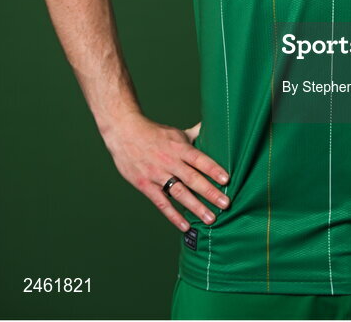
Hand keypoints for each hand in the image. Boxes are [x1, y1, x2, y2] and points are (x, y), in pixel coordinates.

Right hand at [103, 114, 229, 231]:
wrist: (124, 133)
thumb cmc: (154, 133)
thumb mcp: (176, 132)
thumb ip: (195, 134)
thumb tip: (214, 126)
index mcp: (179, 147)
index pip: (199, 159)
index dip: (213, 169)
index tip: (226, 179)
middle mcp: (169, 161)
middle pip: (192, 178)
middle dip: (209, 192)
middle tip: (225, 204)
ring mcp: (157, 175)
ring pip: (179, 193)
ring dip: (195, 207)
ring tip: (211, 219)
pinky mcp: (145, 185)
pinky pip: (161, 202)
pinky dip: (173, 215)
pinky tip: (185, 226)